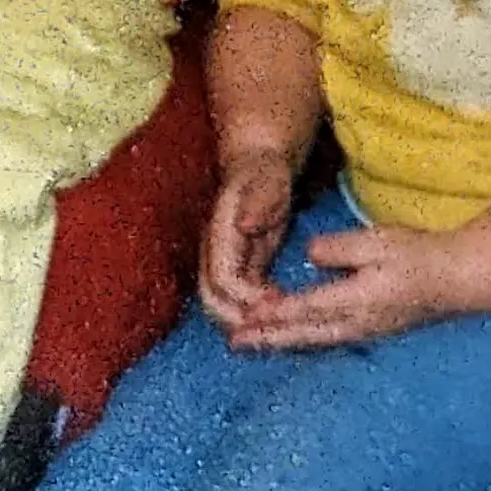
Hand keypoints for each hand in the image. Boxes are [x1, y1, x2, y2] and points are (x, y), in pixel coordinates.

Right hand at [197, 148, 295, 330]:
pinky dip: (253, 312)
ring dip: (244, 319)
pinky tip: (279, 310)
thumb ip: (258, 202)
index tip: (275, 302)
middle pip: (212, 299)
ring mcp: (222, 262)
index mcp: (219, 234)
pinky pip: (236, 299)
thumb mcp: (267, 182)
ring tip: (277, 321)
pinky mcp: (236, 268)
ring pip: (220, 304)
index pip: (222, 278)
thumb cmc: (265, 174)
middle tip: (274, 322)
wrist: (256, 168)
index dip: (245, 297)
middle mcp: (213, 253)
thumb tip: (244, 226)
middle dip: (238, 318)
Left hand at [219, 221, 473, 351]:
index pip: (307, 308)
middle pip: (304, 334)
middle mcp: (357, 323)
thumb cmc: (419, 256)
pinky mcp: (370, 330)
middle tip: (234, 342)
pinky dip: (302, 340)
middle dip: (268, 338)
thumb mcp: (379, 242)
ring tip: (252, 344)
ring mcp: (364, 331)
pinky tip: (291, 339)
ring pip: (313, 340)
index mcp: (357, 300)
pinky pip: (327, 339)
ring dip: (281, 342)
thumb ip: (342, 248)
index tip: (246, 318)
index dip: (275, 314)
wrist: (458, 280)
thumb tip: (310, 254)